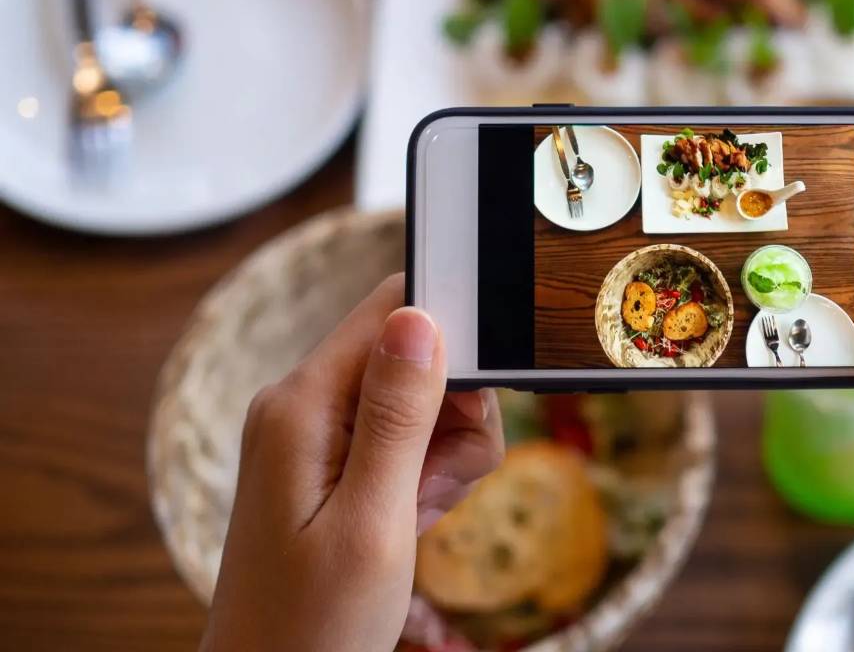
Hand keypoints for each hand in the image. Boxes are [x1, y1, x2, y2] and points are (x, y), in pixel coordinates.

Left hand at [200, 274, 503, 651]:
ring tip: (418, 513)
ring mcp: (315, 431)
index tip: (477, 405)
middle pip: (416, 353)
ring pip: (421, 397)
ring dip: (444, 452)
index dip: (455, 335)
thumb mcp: (372, 521)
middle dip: (455, 413)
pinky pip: (402, 435)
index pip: (393, 307)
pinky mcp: (330, 458)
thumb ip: (398, 416)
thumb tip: (419, 315)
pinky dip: (425, 472)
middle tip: (436, 487)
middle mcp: (303, 402)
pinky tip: (412, 517)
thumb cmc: (314, 623)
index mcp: (303, 404)